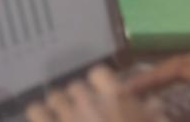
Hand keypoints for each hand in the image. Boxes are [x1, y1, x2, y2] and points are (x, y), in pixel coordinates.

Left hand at [26, 66, 166, 121]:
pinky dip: (39, 115)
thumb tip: (152, 105)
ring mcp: (67, 116)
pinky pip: (35, 111)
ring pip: (54, 96)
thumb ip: (154, 115)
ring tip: (64, 119)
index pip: (98, 73)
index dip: (99, 84)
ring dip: (59, 107)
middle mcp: (89, 101)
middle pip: (75, 86)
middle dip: (79, 99)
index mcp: (116, 98)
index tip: (102, 96)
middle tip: (84, 115)